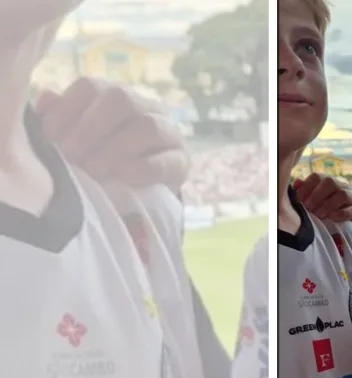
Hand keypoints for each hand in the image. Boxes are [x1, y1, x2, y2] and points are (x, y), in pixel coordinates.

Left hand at [34, 77, 188, 189]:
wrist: (138, 193)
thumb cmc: (101, 159)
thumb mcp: (75, 137)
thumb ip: (60, 117)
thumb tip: (45, 99)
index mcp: (116, 96)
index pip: (92, 86)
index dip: (67, 108)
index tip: (50, 135)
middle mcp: (145, 106)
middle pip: (120, 98)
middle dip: (90, 127)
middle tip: (70, 154)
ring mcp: (168, 132)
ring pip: (147, 126)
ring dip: (114, 149)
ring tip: (92, 170)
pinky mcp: (182, 161)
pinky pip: (167, 160)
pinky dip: (142, 168)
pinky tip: (122, 178)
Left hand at [293, 173, 351, 223]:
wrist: (337, 226)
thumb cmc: (320, 210)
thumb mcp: (309, 201)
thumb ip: (303, 191)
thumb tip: (297, 183)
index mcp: (327, 181)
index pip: (317, 177)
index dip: (307, 187)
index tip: (299, 199)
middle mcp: (340, 185)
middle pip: (330, 182)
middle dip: (316, 196)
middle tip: (308, 208)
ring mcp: (351, 197)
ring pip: (342, 194)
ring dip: (328, 205)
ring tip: (319, 215)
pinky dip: (341, 214)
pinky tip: (332, 218)